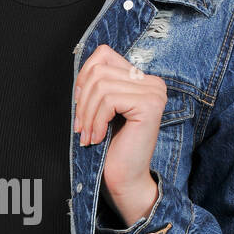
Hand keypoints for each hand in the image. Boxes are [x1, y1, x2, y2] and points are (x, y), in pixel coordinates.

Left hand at [73, 45, 166, 217]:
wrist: (125, 179)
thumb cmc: (111, 147)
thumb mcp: (101, 109)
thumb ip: (97, 85)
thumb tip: (81, 70)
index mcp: (141, 79)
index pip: (104, 54)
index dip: (83, 76)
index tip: (79, 104)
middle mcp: (152, 82)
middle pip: (99, 70)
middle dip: (82, 100)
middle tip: (80, 126)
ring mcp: (154, 92)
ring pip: (101, 86)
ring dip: (87, 114)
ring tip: (87, 134)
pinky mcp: (149, 105)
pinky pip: (109, 100)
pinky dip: (96, 121)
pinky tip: (98, 138)